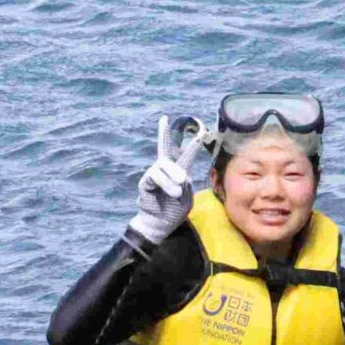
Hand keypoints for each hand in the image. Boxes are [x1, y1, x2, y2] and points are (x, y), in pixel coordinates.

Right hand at [125, 115, 207, 247]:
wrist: (160, 224)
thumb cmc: (174, 211)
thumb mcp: (187, 198)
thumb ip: (186, 184)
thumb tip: (180, 175)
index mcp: (178, 172)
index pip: (183, 154)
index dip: (191, 143)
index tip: (199, 129)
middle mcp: (165, 170)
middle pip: (164, 147)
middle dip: (163, 132)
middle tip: (163, 120)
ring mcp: (154, 174)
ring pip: (164, 165)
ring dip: (173, 177)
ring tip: (178, 192)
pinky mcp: (146, 181)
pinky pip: (155, 176)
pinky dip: (166, 183)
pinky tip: (173, 192)